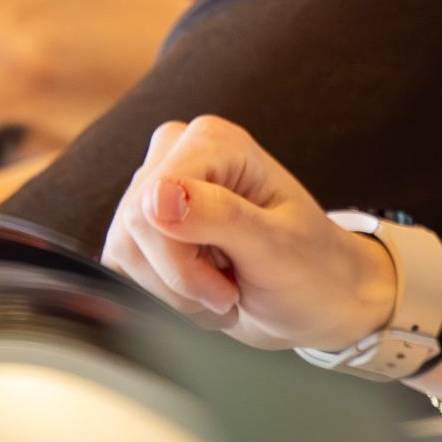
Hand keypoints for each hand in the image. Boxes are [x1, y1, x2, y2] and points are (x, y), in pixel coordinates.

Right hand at [100, 116, 393, 348]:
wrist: (319, 299)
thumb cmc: (312, 268)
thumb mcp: (277, 246)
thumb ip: (220, 217)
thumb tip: (158, 198)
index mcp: (214, 142)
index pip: (152, 202)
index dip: (180, 261)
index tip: (225, 288)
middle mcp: (180, 154)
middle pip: (133, 228)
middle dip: (179, 281)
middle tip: (227, 293)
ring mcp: (158, 188)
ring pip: (123, 251)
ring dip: (173, 293)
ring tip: (221, 291)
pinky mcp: (147, 225)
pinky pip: (122, 265)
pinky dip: (161, 295)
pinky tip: (201, 292)